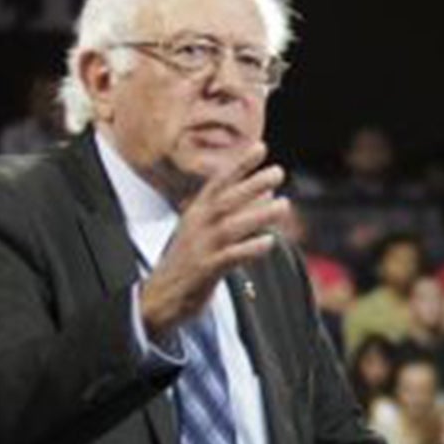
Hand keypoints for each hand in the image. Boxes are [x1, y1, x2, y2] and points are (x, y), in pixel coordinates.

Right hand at [139, 142, 288, 336]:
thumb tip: (267, 191)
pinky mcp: (205, 270)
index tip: (261, 147)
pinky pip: (230, 257)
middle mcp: (197, 225)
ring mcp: (201, 247)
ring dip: (258, 214)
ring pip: (232, 226)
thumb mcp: (204, 230)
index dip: (240, 164)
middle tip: (278, 171)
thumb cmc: (188, 260)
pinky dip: (249, 248)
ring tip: (284, 205)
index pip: (219, 182)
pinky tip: (269, 242)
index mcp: (196, 212)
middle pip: (227, 200)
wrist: (159, 296)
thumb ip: (233, 211)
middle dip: (252, 184)